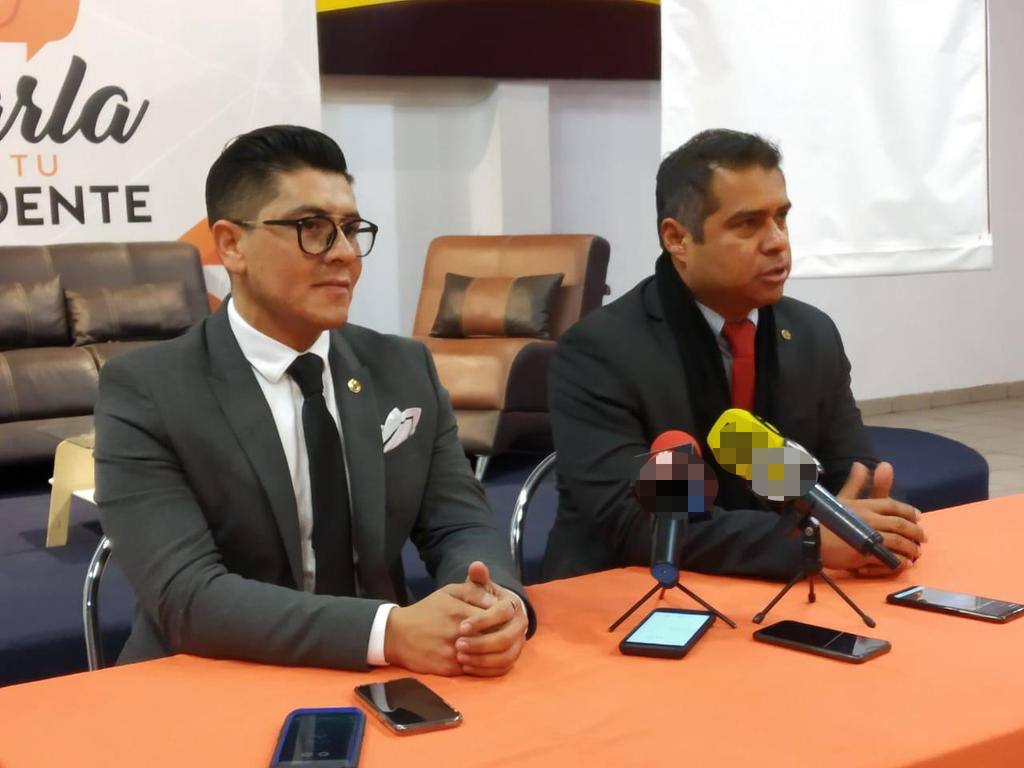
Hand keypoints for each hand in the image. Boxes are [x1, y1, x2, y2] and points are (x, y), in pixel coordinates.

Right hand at [383, 579, 495, 675]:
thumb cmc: (427, 610)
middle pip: (494, 637)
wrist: (398, 634)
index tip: (505, 617)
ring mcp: (453, 652)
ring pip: (486, 656)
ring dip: (494, 652)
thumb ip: (473, 590)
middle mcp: (458, 633)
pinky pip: (474, 669)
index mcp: (459, 611)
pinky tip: (483, 658)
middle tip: (506, 633)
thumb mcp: (448, 592)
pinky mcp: (448, 668)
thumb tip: (494, 598)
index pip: (495, 616)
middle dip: (502, 635)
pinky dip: (481, 665)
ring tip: (498, 647)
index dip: (504, 617)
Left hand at [453, 561, 528, 676]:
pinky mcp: (513, 658)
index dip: (482, 621)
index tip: (461, 627)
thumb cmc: (482, 600)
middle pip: (505, 639)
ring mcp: (519, 643)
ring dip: (482, 660)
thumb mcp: (479, 587)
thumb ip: (477, 578)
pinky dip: (485, 671)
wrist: (493, 615)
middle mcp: (521, 625)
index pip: (502, 613)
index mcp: (513, 605)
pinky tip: (467, 668)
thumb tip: (476, 566)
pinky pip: (502, 669)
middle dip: (481, 644)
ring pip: (505, 657)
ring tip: (460, 658)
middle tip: (458, 645)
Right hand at [820, 461, 926, 575]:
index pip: (892, 505)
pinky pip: (890, 559)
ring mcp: (869, 538)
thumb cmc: (823, 519)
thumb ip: (854, 484)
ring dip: (911, 548)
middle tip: (922, 538)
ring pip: (898, 542)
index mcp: (864, 505)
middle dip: (915, 531)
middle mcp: (869, 519)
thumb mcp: (839, 499)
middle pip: (900, 524)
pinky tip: (905, 564)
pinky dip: (900, 562)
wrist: (809, 540)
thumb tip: (861, 464)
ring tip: (916, 553)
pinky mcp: (865, 555)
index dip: (908, 510)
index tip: (918, 516)